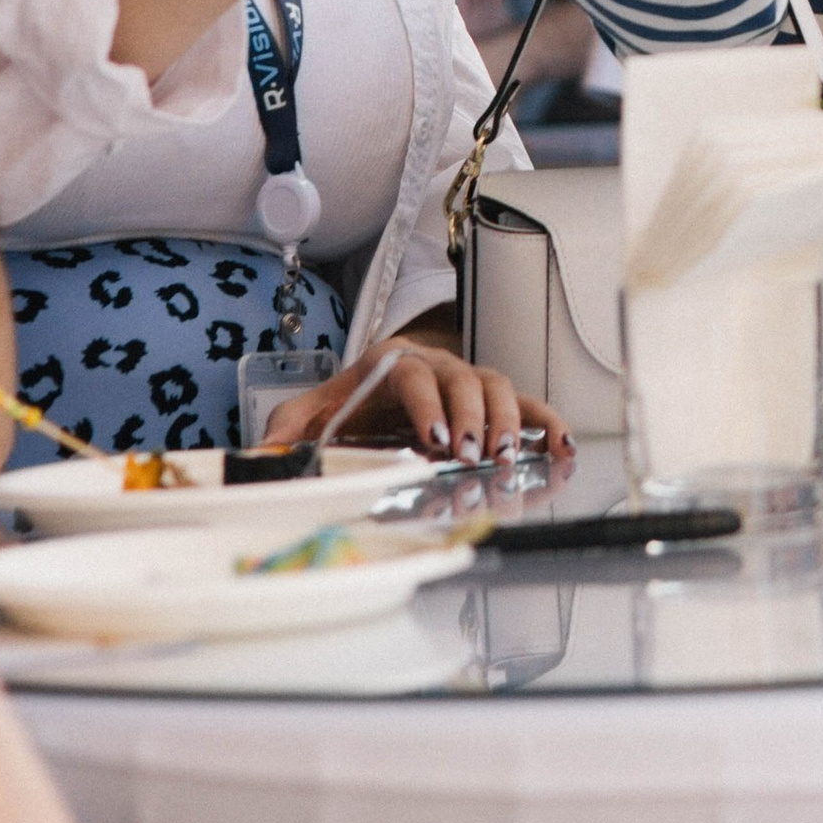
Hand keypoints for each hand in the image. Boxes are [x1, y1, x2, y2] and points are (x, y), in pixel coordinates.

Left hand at [266, 324, 567, 463]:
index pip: (414, 375)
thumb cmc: (343, 406)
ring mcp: (466, 378)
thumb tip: (262, 454)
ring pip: (497, 386)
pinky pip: (527, 403)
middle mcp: (435, 364)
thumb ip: (285, 431)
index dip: (428, 404)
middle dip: (472, 419)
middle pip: (462, 379)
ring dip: (507, 422)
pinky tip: (560, 447)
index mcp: (390, 363)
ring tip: (506, 458)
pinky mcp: (490, 399)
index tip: (437, 438)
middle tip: (474, 457)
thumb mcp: (307, 414)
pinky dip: (547, 421)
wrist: (370, 391)